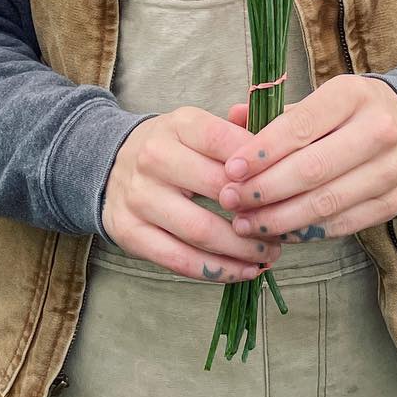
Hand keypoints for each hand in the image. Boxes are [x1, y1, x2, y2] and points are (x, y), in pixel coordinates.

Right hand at [100, 106, 283, 284]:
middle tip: (284, 227)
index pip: (224, 141)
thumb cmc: (173, 149)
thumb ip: (237, 135)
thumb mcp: (198, 129)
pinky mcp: (129, 232)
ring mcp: (139, 196)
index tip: (286, 185)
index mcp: (179, 125)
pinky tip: (243, 272)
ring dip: (242, 250)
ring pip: (200, 231)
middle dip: (258, 212)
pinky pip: (179, 260)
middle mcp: (154, 157)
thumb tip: (281, 150)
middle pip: (217, 189)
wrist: (110, 164)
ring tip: (269, 255)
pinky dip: (217, 271)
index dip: (259, 166)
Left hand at [214, 77, 396, 242]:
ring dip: (279, 218)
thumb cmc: (351, 112)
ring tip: (245, 223)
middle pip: (312, 169)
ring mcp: (390, 169)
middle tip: (231, 200)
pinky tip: (278, 232)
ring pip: (326, 203)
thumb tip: (233, 117)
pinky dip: (305, 232)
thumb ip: (277, 113)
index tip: (232, 169)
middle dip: (264, 189)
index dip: (262, 151)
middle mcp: (377, 131)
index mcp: (352, 96)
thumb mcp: (320, 98)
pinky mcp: (395, 201)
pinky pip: (342, 224)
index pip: (301, 126)